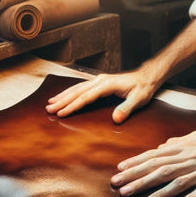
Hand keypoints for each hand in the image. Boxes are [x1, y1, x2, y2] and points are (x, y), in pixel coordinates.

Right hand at [46, 71, 160, 122]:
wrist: (147, 77)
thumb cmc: (143, 89)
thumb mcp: (138, 100)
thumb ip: (126, 109)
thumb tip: (116, 118)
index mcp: (107, 85)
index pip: (86, 97)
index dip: (73, 105)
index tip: (61, 113)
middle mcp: (100, 80)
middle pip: (77, 91)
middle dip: (62, 101)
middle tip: (48, 109)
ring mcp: (99, 80)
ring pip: (77, 88)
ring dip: (63, 95)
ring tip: (50, 103)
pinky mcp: (99, 82)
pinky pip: (81, 87)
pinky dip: (70, 92)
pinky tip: (63, 96)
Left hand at [111, 128, 195, 196]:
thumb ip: (181, 142)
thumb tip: (163, 146)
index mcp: (186, 147)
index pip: (155, 155)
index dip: (136, 163)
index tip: (119, 170)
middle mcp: (192, 158)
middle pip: (160, 169)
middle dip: (138, 178)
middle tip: (119, 186)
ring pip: (177, 181)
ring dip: (158, 190)